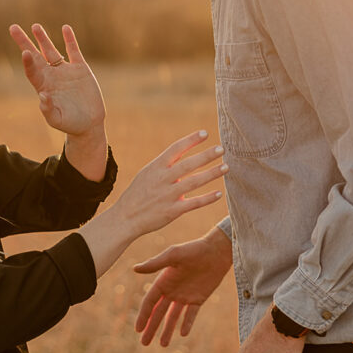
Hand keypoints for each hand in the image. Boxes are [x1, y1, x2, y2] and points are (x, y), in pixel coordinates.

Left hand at [9, 23, 104, 135]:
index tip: (24, 52)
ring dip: (43, 38)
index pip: (32, 71)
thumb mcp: (58, 120)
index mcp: (43, 87)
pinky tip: (65, 28)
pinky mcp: (80, 69)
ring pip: (51, 51)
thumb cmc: (70, 124)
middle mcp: (51, 76)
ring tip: (35, 26)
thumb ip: (49, 110)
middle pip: (35, 55)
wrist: (88, 124)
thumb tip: (42, 97)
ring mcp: (65, 71)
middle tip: (13, 28)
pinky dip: (70, 40)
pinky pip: (73, 51)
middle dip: (24, 42)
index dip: (27, 62)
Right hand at [80, 130, 227, 277]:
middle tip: (221, 149)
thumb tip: (184, 158)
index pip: (176, 149)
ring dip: (212, 174)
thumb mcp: (147, 174)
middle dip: (206, 156)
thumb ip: (165, 166)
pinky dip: (207, 198)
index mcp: (156, 167)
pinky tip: (219, 193)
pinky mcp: (173, 211)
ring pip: (194, 181)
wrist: (125, 218)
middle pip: (188, 164)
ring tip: (226, 167)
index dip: (191, 140)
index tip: (205, 134)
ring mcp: (168, 195)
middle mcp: (163, 179)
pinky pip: (194, 203)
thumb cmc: (138, 194)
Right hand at [134, 226, 232, 345]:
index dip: (143, 315)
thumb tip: (135, 269)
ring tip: (162, 344)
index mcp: (163, 281)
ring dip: (167, 329)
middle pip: (159, 313)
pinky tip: (183, 333)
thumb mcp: (173, 256)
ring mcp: (185, 295)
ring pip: (173, 316)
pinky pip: (191, 314)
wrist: (216, 251)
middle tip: (144, 343)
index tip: (138, 329)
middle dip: (151, 327)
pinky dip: (186, 323)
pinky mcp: (199, 298)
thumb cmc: (193, 250)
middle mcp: (172, 290)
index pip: (150, 302)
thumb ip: (155, 264)